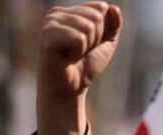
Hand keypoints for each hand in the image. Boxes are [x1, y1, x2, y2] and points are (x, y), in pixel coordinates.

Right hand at [36, 2, 122, 134]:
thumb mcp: (104, 49)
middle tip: (83, 58)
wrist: (68, 97)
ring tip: (75, 60)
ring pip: (89, 24)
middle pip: (97, 13)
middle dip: (99, 39)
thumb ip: (112, 27)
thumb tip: (115, 9)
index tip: (91, 50)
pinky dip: (80, 48)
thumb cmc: (84, 73)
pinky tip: (68, 59)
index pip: (102, 8)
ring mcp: (50, 27)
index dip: (105, 31)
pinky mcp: (47, 40)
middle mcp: (56, 16)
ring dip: (90, 46)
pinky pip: (77, 33)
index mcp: (69, 14)